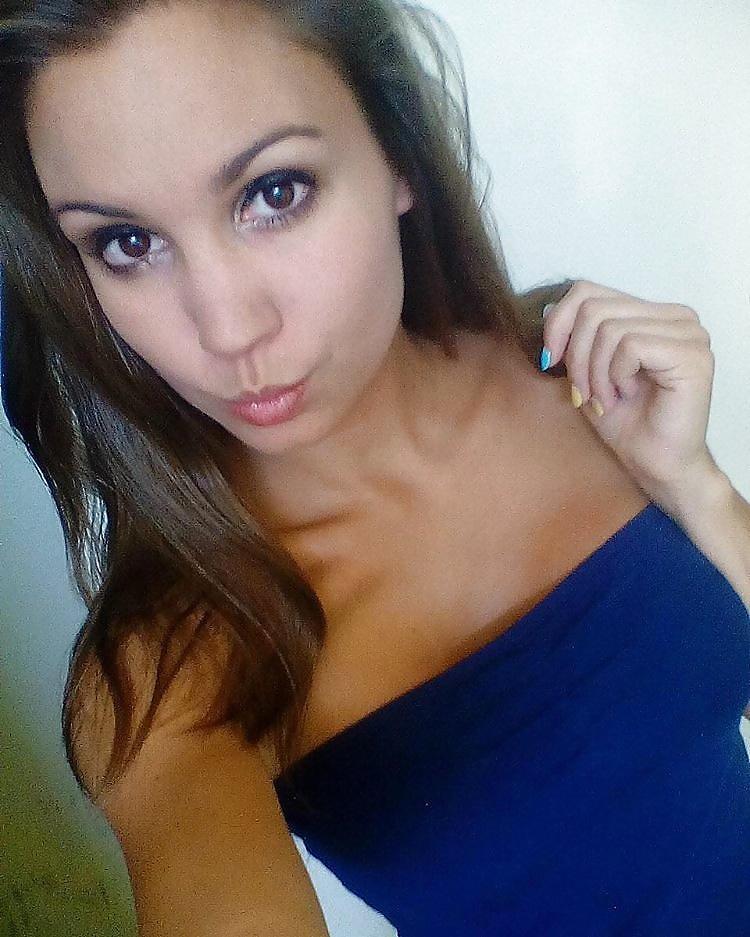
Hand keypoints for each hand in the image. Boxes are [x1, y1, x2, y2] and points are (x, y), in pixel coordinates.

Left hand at [541, 280, 722, 507]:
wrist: (655, 464)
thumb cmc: (626, 422)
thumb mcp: (588, 370)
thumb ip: (575, 336)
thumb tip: (547, 311)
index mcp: (652, 313)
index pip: (588, 290)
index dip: (558, 323)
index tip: (550, 361)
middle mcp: (676, 316)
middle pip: (594, 308)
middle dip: (576, 355)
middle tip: (583, 392)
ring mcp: (688, 333)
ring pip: (609, 328)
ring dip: (594, 372)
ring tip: (605, 398)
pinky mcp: (691, 354)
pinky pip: (630, 345)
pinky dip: (615, 376)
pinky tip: (625, 396)